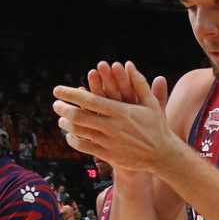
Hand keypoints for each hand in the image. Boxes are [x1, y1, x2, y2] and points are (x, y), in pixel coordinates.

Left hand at [53, 61, 176, 173]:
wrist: (163, 155)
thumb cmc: (157, 126)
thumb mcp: (151, 103)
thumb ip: (139, 83)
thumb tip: (129, 64)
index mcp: (121, 111)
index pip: (90, 100)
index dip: (71, 94)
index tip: (58, 90)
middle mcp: (113, 126)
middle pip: (80, 116)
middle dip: (64, 109)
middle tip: (55, 104)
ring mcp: (109, 142)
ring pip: (80, 132)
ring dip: (66, 124)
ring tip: (60, 119)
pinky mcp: (109, 155)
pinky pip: (85, 147)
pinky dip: (74, 140)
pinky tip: (70, 136)